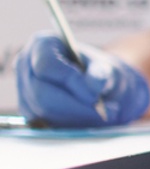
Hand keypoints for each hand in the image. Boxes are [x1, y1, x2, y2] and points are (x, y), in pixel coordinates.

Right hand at [16, 33, 149, 127]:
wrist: (96, 86)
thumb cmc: (98, 71)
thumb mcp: (106, 68)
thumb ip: (101, 74)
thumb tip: (94, 85)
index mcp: (43, 44)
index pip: (47, 66)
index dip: (70, 82)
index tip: (95, 96)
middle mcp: (26, 64)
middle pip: (41, 93)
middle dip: (74, 107)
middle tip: (103, 113)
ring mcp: (23, 88)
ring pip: (43, 111)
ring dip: (75, 117)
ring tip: (101, 114)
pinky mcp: (28, 109)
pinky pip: (44, 123)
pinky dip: (69, 124)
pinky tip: (87, 118)